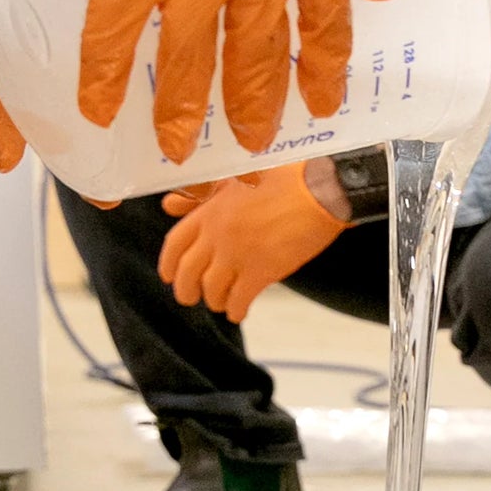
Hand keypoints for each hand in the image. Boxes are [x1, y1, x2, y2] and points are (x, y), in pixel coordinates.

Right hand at [45, 0, 400, 164]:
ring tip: (178, 152)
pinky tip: (95, 112)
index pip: (323, 22)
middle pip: (255, 57)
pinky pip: (113, 34)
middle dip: (255, 109)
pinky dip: (100, 75)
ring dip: (182, 112)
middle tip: (251, 148)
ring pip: (189, 62)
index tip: (324, 105)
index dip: (324, 67)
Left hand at [158, 161, 349, 322]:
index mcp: (210, 211)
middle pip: (188, 273)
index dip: (168, 265)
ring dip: (214, 301)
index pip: (175, 244)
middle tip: (191, 298)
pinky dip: (236, 310)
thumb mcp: (236, 178)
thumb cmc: (286, 178)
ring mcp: (238, 254)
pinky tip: (240, 312)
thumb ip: (202, 196)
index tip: (169, 277)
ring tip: (222, 303)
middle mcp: (218, 234)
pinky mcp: (262, 270)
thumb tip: (169, 206)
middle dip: (186, 291)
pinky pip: (238, 300)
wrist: (321, 187)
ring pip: (211, 290)